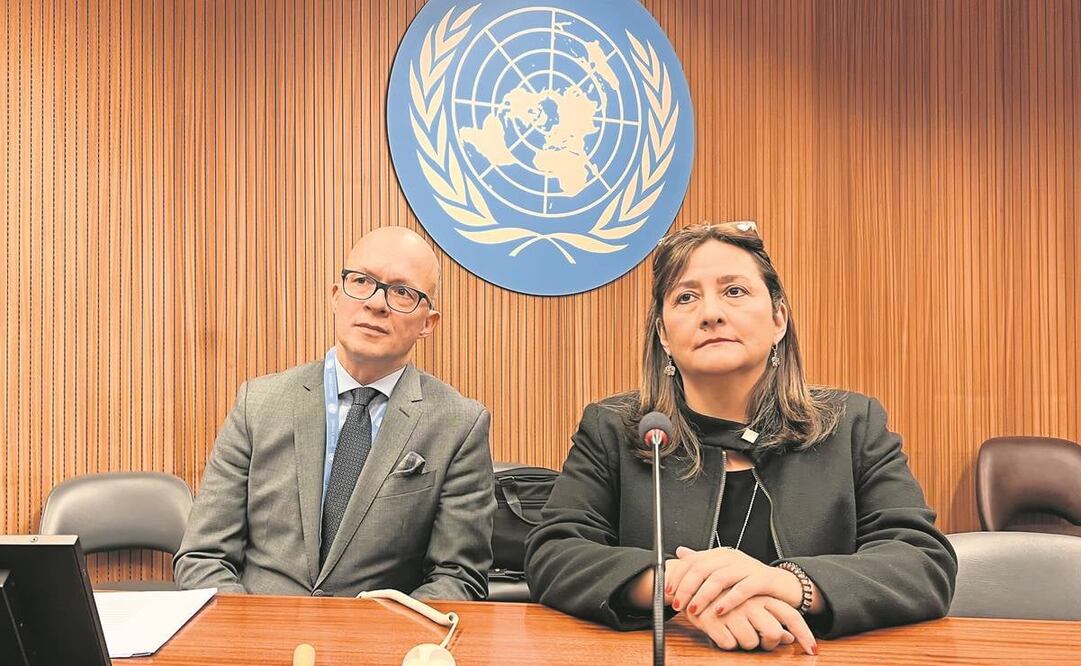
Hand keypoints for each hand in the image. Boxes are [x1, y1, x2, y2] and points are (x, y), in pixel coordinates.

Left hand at [668, 546, 801, 614]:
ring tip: (694, 610)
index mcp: (720, 554)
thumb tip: (680, 552)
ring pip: (719, 578)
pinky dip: (728, 600)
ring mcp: (747, 567)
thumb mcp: (725, 570)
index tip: (668, 590)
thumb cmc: (751, 581)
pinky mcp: (761, 580)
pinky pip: (743, 589)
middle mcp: (732, 557)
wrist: (783, 586)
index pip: (693, 560)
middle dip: (687, 587)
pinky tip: (718, 611)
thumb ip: (703, 562)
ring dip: (703, 596)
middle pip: (702, 569)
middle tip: (678, 603)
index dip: (678, 575)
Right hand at [685, 595, 816, 654]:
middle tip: (757, 642)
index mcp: (762, 596)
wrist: (688, 584)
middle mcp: (751, 602)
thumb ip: (772, 620)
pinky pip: (729, 644)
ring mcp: (732, 611)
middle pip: (773, 634)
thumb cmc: (723, 599)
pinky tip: (719, 631)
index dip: (805, 635)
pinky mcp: (713, 619)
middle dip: (767, 644)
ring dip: (742, 642)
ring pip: (750, 643)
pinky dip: (724, 642)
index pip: (791, 616)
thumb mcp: (750, 605)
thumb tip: (790, 638)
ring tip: (732, 631)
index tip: (813, 651)